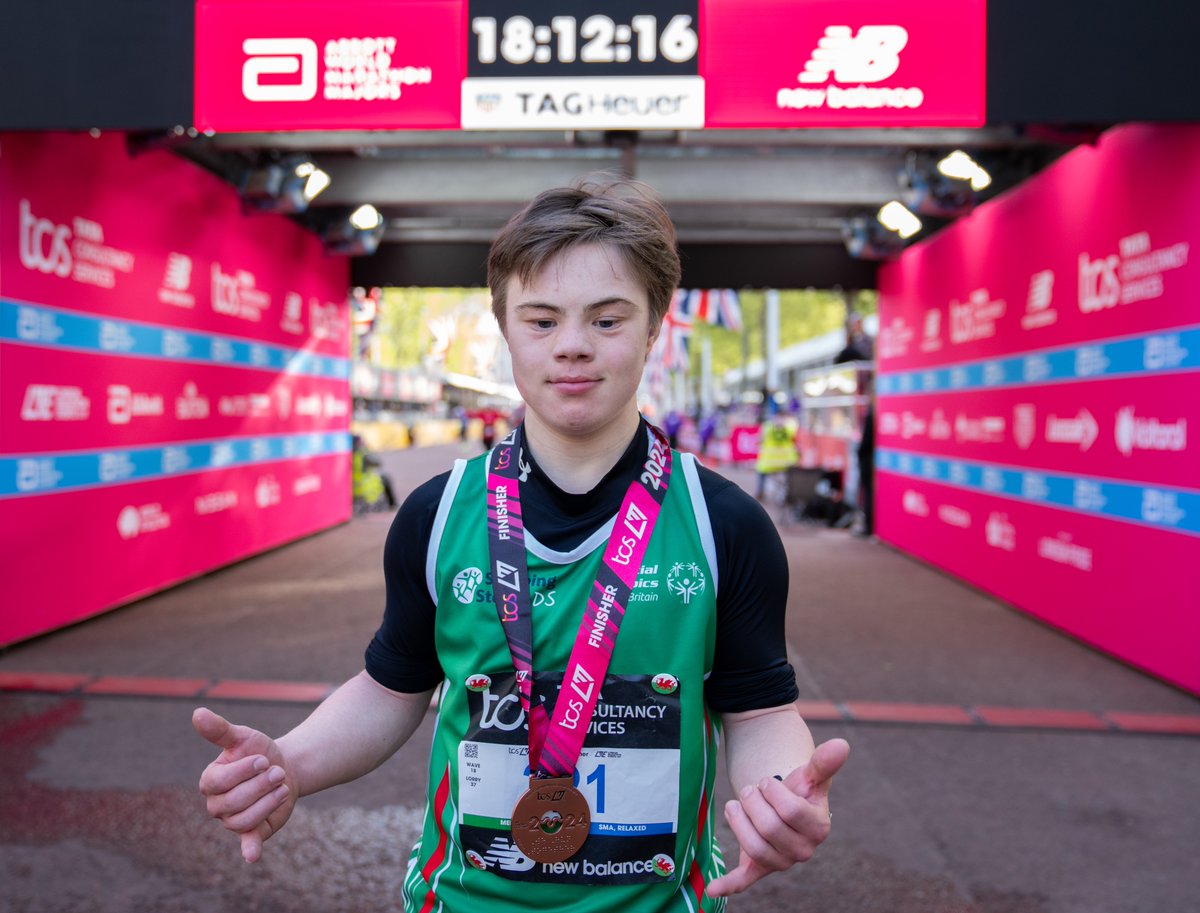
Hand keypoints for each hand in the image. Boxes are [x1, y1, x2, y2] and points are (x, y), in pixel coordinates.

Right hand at [193, 707, 296, 862]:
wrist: (285, 766)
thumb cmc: (258, 751)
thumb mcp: (242, 737)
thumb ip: (219, 729)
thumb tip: (197, 713)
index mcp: (210, 782)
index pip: (219, 782)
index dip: (244, 770)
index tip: (264, 759)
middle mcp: (217, 805)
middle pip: (234, 802)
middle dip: (261, 785)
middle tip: (277, 772)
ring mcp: (233, 821)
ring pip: (245, 819)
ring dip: (269, 800)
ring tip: (281, 786)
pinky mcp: (253, 832)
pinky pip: (248, 843)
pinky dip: (250, 850)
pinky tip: (253, 856)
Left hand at [706, 737, 848, 897]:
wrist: (783, 804)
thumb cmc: (798, 788)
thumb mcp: (810, 774)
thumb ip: (824, 762)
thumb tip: (842, 744)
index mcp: (819, 828)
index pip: (791, 811)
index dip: (773, 791)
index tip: (767, 781)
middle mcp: (803, 850)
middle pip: (769, 829)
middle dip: (753, 802)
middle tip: (749, 790)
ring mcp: (781, 862)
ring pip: (754, 847)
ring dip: (738, 821)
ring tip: (735, 805)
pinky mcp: (759, 869)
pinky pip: (744, 881)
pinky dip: (728, 885)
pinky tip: (713, 888)